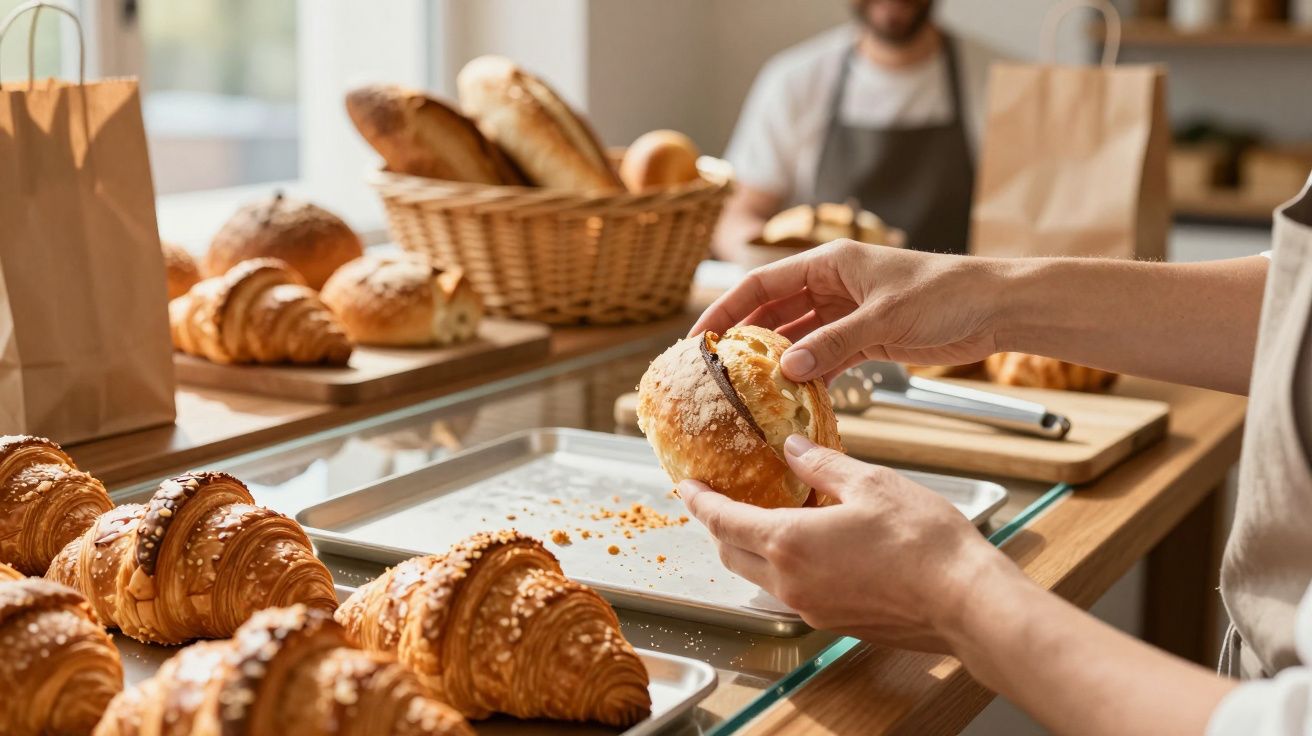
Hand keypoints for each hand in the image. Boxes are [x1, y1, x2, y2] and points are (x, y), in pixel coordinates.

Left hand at [679, 435, 1018, 652]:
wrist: (964, 602)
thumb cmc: (923, 542)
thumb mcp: (869, 483)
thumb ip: (821, 464)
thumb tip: (791, 447)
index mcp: (788, 542)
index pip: (723, 521)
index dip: (700, 501)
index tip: (686, 485)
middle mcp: (790, 582)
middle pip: (732, 555)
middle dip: (718, 527)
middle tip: (716, 500)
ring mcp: (811, 607)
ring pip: (759, 577)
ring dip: (749, 549)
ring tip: (758, 518)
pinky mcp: (834, 621)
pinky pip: (791, 591)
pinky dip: (782, 566)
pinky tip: (804, 545)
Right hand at [691, 241, 1009, 382]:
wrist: (997, 308)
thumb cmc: (947, 293)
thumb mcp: (884, 317)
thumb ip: (834, 343)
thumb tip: (787, 370)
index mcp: (830, 263)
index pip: (762, 284)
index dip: (727, 309)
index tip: (701, 337)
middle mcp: (833, 285)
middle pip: (774, 312)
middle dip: (745, 340)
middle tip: (717, 372)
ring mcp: (848, 313)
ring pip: (798, 339)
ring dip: (777, 363)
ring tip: (749, 391)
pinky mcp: (867, 338)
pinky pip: (826, 358)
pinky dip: (810, 377)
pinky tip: (794, 398)